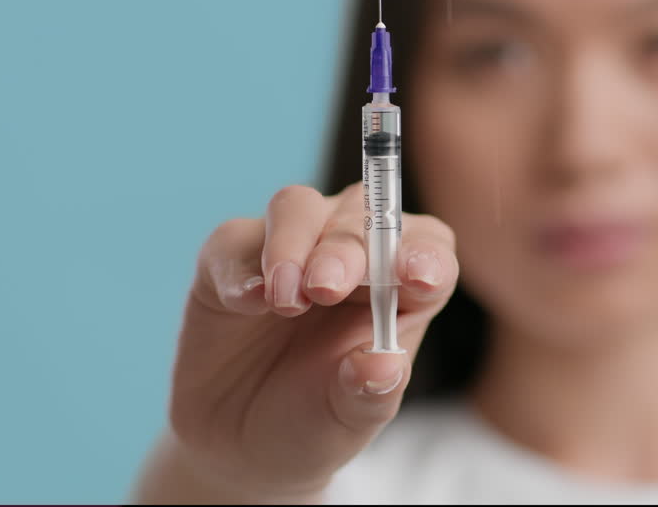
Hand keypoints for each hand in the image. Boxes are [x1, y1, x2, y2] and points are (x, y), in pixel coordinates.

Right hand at [163, 183, 457, 500]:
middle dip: (347, 247)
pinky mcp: (230, 258)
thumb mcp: (349, 422)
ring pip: (297, 208)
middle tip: (327, 287)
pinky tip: (248, 301)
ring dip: (293, 244)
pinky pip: (234, 241)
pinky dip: (240, 268)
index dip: (425, 253)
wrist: (239, 448)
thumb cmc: (313, 424)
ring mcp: (290, 248)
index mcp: (400, 287)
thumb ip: (370, 393)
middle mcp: (350, 254)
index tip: (416, 276)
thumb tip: (386, 364)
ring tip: (284, 299)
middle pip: (360, 216)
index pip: (428, 248)